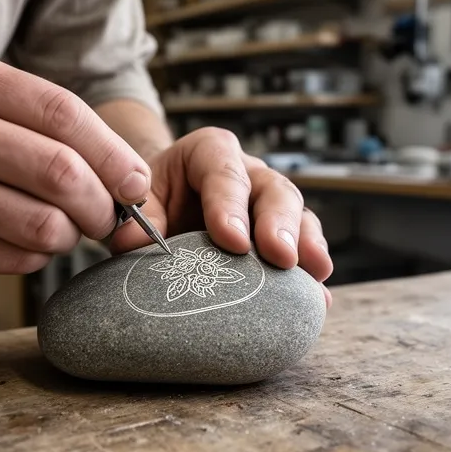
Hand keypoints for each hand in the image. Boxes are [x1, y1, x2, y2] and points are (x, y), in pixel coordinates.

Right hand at [0, 50, 150, 278]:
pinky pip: (12, 259)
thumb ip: (39, 119)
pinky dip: (34, 257)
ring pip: (42, 225)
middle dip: (101, 205)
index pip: (64, 115)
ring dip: (68, 236)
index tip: (137, 183)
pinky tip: (22, 242)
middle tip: (107, 216)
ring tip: (60, 229)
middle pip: (61, 174)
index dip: (114, 154)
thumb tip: (128, 175)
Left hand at [109, 128, 333, 306]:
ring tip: (314, 273)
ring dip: (306, 244)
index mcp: (209, 153)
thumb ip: (135, 219)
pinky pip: (305, 247)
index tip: (232, 240)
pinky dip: (311, 273)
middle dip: (278, 224)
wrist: (164, 207)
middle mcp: (248, 172)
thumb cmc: (151, 200)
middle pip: (273, 189)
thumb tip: (131, 242)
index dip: (229, 204)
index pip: (223, 169)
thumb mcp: (137, 202)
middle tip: (280, 257)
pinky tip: (319, 298)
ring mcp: (269, 202)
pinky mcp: (282, 234)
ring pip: (297, 214)